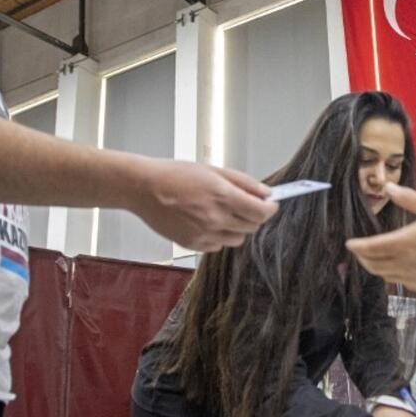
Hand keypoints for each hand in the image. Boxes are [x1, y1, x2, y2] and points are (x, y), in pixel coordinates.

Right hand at [132, 159, 276, 251]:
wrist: (144, 189)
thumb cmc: (175, 175)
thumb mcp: (214, 171)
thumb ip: (244, 183)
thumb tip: (266, 193)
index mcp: (223, 196)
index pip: (261, 212)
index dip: (270, 208)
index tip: (271, 204)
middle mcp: (215, 218)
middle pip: (252, 227)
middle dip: (254, 215)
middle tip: (244, 204)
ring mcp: (204, 234)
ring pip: (237, 239)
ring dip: (237, 227)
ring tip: (221, 212)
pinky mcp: (193, 245)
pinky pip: (218, 245)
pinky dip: (219, 235)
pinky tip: (206, 221)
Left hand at [346, 184, 415, 292]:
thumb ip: (407, 198)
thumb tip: (387, 187)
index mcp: (401, 243)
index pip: (369, 248)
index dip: (357, 246)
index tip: (349, 243)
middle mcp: (401, 263)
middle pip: (372, 264)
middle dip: (362, 257)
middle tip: (359, 250)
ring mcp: (410, 277)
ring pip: (384, 275)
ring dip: (375, 266)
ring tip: (373, 258)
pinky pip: (398, 281)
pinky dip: (391, 274)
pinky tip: (396, 266)